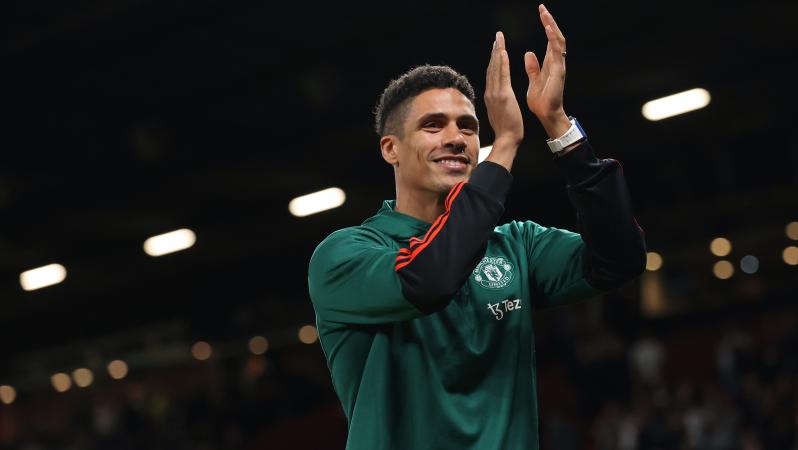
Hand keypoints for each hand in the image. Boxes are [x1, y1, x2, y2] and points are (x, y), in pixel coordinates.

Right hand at [485, 31, 523, 149]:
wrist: (507, 139)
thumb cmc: (506, 129)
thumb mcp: (499, 113)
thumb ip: (496, 103)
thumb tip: (495, 99)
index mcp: (490, 96)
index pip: (491, 74)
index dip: (493, 60)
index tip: (496, 48)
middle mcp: (490, 93)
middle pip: (491, 67)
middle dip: (494, 51)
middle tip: (497, 37)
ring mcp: (495, 94)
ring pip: (495, 68)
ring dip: (497, 51)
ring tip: (499, 39)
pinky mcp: (503, 96)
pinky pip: (502, 75)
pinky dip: (502, 63)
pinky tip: (503, 52)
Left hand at [524, 4, 570, 137]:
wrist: (546, 114)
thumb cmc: (541, 100)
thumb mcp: (534, 80)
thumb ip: (533, 67)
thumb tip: (528, 53)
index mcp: (550, 63)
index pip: (550, 39)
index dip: (546, 25)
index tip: (541, 12)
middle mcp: (556, 62)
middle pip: (555, 36)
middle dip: (550, 21)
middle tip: (543, 8)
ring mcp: (559, 66)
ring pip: (558, 41)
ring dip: (552, 26)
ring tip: (545, 14)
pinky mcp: (559, 71)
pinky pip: (557, 52)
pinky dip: (553, 39)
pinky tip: (549, 29)